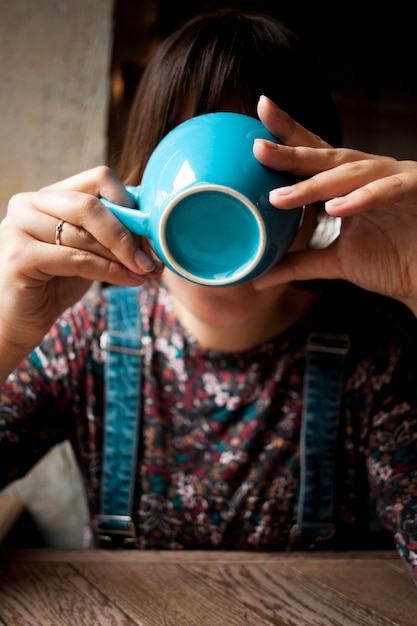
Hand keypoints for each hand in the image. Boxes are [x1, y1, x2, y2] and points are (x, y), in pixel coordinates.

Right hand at [0, 166, 160, 370]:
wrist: (17, 321)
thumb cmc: (55, 285)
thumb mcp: (86, 252)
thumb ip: (108, 235)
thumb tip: (154, 228)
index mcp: (49, 196)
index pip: (98, 179)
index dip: (130, 203)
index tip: (151, 231)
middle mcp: (29, 204)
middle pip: (92, 205)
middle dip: (129, 234)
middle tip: (153, 260)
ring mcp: (19, 227)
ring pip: (86, 236)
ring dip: (123, 258)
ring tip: (146, 273)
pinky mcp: (19, 256)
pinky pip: (78, 259)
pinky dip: (110, 272)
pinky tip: (131, 281)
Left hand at [253, 96, 416, 315]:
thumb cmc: (392, 260)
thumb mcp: (336, 263)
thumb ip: (300, 264)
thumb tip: (260, 276)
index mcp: (349, 184)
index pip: (314, 155)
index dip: (288, 135)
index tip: (260, 112)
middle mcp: (369, 175)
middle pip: (326, 155)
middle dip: (291, 150)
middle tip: (257, 148)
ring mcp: (394, 179)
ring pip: (351, 173)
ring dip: (315, 184)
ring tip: (281, 196)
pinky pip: (389, 189)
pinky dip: (363, 197)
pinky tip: (336, 207)